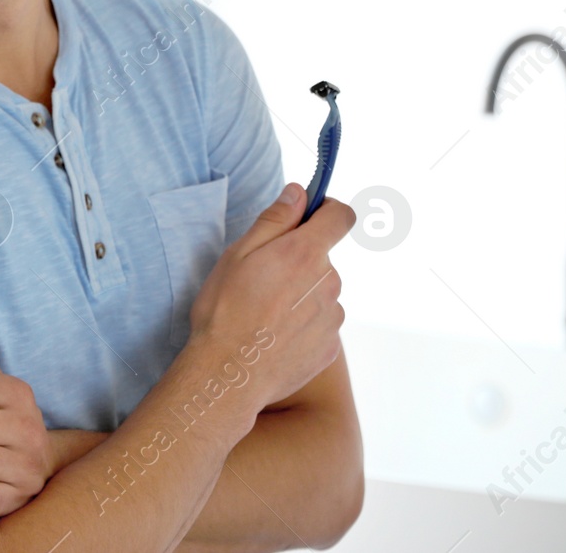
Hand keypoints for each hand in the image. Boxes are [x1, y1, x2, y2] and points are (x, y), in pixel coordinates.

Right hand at [187, 183, 355, 408]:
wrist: (229, 373)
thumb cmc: (225, 311)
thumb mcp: (238, 255)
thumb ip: (274, 221)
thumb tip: (298, 192)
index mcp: (305, 254)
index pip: (340, 217)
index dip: (326, 211)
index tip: (308, 216)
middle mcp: (328, 283)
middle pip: (323, 260)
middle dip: (299, 262)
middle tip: (261, 280)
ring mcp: (333, 318)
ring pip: (321, 294)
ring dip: (301, 296)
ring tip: (264, 315)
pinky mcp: (331, 348)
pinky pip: (320, 325)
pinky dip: (302, 326)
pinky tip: (273, 337)